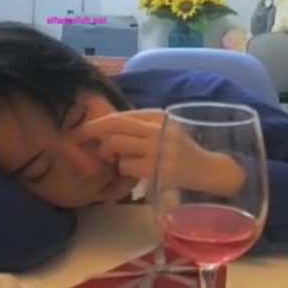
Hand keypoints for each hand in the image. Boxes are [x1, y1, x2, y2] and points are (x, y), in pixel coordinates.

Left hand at [74, 110, 245, 195]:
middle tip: (78, 138)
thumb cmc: (183, 151)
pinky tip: (132, 172)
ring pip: (116, 145)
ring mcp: (156, 147)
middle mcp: (156, 127)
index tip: (80, 129)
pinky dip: (123, 170)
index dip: (97, 122)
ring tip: (115, 160)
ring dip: (110, 154)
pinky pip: (126, 165)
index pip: (120, 115)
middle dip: (91, 131)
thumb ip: (141, 127)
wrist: (210, 169)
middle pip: (114, 125)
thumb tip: (107, 129)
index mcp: (157, 116)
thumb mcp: (165, 130)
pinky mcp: (156, 167)